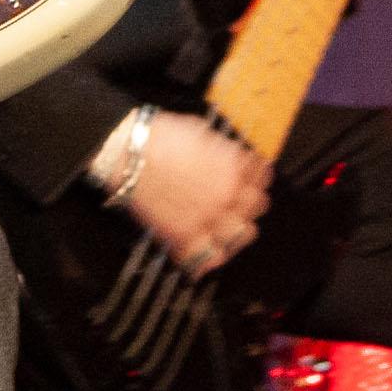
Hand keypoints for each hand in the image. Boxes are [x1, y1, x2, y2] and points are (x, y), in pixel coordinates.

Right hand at [121, 114, 269, 276]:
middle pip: (258, 205)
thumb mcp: (203, 132)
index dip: (257, 175)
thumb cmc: (159, 138)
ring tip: (229, 226)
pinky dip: (209, 258)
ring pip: (241, 234)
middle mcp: (226, 196)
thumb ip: (223, 151)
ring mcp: (208, 219)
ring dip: (237, 228)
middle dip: (250, 200)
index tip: (254, 175)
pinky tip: (209, 253)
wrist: (129, 154)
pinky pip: (208, 258)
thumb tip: (229, 156)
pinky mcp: (185, 236)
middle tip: (240, 198)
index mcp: (233, 167)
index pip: (262, 176)